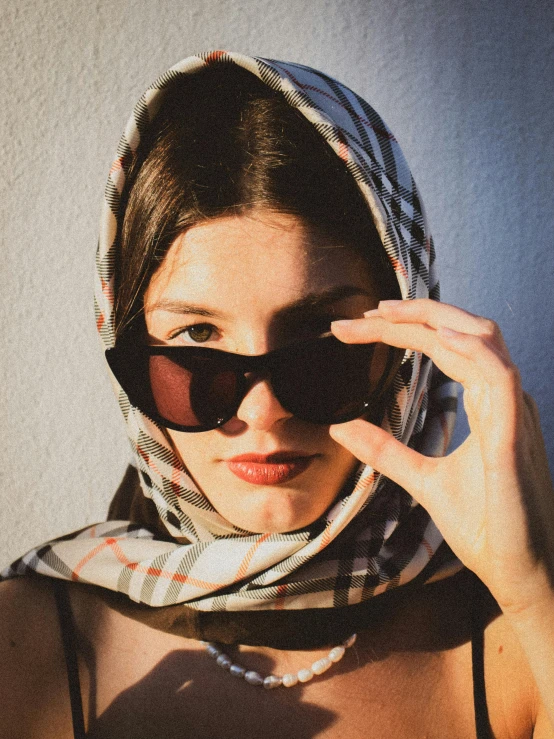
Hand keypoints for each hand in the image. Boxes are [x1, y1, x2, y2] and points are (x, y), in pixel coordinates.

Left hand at [330, 299, 553, 615]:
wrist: (521, 575)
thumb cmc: (486, 527)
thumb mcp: (424, 480)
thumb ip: (386, 451)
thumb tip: (341, 428)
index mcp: (491, 405)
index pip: (450, 346)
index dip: (408, 329)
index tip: (361, 327)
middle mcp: (505, 400)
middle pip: (467, 329)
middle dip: (417, 313)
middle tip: (366, 312)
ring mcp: (514, 414)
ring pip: (482, 340)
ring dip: (431, 321)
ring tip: (383, 316)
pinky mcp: (512, 437)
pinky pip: (498, 377)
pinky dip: (467, 351)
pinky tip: (434, 339)